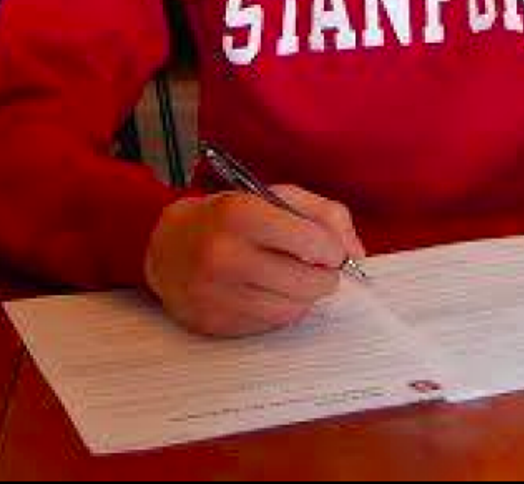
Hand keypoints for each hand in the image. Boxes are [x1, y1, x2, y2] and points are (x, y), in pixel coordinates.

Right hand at [143, 186, 365, 336]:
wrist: (166, 245)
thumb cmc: (228, 216)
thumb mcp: (274, 196)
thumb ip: (325, 215)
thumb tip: (357, 254)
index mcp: (241, 214)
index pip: (311, 241)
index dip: (332, 249)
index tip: (331, 251)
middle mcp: (225, 254)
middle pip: (306, 282)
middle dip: (324, 277)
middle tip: (320, 269)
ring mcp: (217, 293)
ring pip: (292, 309)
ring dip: (304, 297)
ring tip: (295, 279)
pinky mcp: (214, 323)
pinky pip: (269, 326)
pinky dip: (280, 311)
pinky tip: (269, 293)